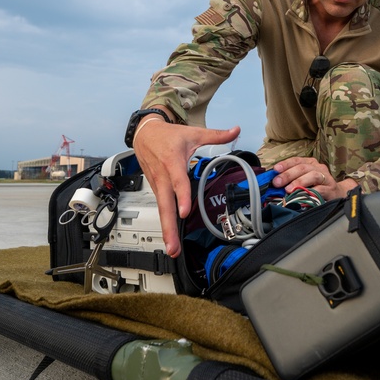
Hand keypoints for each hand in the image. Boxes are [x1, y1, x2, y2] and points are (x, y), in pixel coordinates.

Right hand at [133, 120, 239, 256]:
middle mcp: (163, 177)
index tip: (185, 212)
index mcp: (172, 162)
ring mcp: (158, 185)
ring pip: (162, 210)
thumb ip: (216, 135)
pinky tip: (170, 237)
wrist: (144, 133)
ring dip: (166, 230)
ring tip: (172, 249)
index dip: (181, 197)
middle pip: (165, 205)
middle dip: (169, 227)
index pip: (178, 182)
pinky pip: (162, 207)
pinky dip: (165, 223)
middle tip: (173, 246)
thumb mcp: (193, 133)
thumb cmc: (167, 135)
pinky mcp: (156, 189)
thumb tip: (235, 131)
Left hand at [272, 156, 357, 200]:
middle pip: (303, 168)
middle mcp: (319, 168)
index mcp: (311, 163)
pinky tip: (302, 195)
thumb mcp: (305, 180)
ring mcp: (326, 179)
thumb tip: (274, 181)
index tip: (275, 169)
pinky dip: (311, 192)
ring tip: (288, 190)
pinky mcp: (331, 190)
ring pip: (313, 176)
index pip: (297, 160)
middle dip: (288, 174)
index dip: (285, 164)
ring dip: (299, 182)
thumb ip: (292, 179)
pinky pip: (321, 189)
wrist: (338, 195)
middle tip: (277, 182)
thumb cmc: (318, 187)